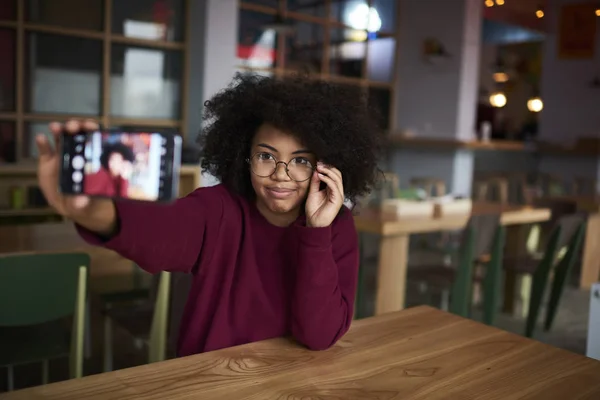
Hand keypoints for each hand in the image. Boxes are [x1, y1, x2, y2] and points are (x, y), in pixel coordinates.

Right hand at [37, 120, 115, 234]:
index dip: (93, 131)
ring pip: (61, 137)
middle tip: (73, 127)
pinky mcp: (47, 161)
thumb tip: (81, 201)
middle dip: (76, 127)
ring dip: (59, 129)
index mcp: (92, 158)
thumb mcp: (87, 201)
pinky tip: (41, 138)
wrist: (69, 204)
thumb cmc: (86, 199)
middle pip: (78, 134)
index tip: (92, 127)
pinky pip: (45, 149)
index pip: (94, 139)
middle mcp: (78, 153)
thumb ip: (83, 201)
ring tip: (56, 128)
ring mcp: (62, 155)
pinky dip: (42, 142)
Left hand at [305, 163, 343, 227]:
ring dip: (328, 171)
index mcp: (332, 189)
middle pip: (337, 174)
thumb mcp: (313, 192)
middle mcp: (337, 191)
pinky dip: (328, 179)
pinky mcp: (337, 199)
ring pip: (337, 178)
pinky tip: (321, 176)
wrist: (314, 222)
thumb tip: (317, 170)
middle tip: (319, 164)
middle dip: (328, 167)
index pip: (334, 174)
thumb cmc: (314, 209)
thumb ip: (315, 182)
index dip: (327, 167)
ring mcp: (338, 195)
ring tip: (319, 168)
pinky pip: (334, 186)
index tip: (318, 162)